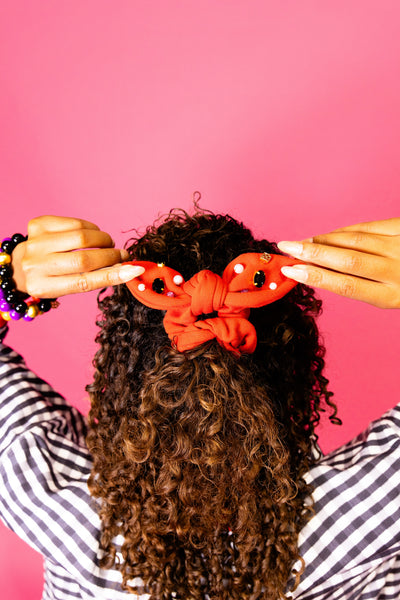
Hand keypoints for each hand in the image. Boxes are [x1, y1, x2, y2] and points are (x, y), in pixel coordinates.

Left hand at [11, 216, 143, 298]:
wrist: (23, 264)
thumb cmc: (54, 277)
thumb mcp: (70, 284)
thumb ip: (95, 278)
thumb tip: (129, 269)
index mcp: (43, 287)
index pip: (83, 282)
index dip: (112, 276)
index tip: (135, 269)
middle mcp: (35, 265)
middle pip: (83, 259)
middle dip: (110, 256)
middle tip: (123, 255)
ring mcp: (35, 243)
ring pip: (82, 236)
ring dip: (103, 240)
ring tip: (108, 244)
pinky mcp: (38, 224)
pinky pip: (75, 223)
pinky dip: (91, 229)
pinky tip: (92, 235)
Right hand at [277, 218, 399, 308]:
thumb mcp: (396, 296)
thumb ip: (370, 286)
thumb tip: (326, 271)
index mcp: (394, 296)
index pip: (346, 285)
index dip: (314, 276)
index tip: (291, 270)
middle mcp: (397, 271)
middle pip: (346, 260)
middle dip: (311, 253)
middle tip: (285, 248)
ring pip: (354, 240)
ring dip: (323, 240)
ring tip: (301, 242)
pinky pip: (368, 226)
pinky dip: (344, 230)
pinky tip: (329, 234)